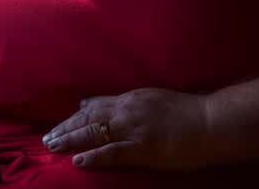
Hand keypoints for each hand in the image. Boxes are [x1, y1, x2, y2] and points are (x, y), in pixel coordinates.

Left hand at [42, 88, 213, 170]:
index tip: (63, 121)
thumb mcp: (158, 99)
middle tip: (47, 137)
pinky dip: (92, 156)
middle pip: (89, 117)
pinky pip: (111, 152)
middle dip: (66, 127)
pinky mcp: (142, 147)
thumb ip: (135, 103)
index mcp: (133, 98)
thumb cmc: (190, 112)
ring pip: (94, 132)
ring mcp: (133, 128)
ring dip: (70, 139)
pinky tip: (77, 160)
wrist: (211, 121)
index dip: (77, 114)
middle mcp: (128, 110)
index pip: (98, 104)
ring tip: (52, 146)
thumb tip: (116, 104)